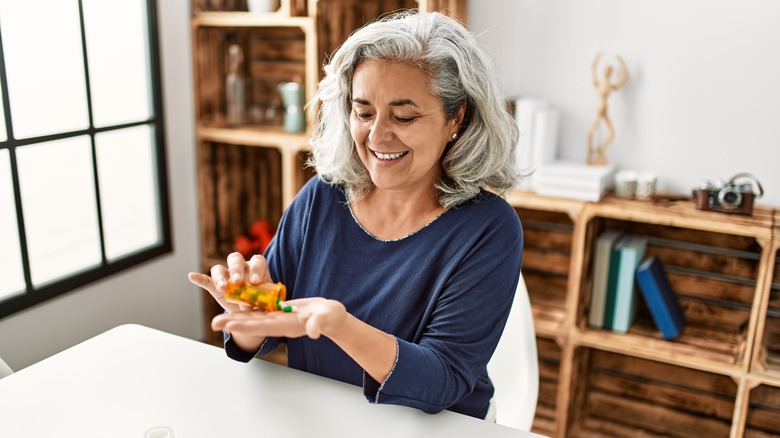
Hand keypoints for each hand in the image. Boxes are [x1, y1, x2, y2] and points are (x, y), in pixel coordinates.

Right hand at [188, 252, 272, 312]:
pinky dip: (199, 278)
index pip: (257, 261)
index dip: (256, 268)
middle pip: (236, 260)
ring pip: (219, 269)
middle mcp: (240, 268)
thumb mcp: (263, 303)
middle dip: (236, 269)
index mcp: (256, 269)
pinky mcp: (215, 286)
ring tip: (222, 288)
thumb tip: (248, 306)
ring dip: (220, 277)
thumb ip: (258, 303)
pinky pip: (206, 280)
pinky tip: (192, 276)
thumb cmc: (261, 303)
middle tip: (238, 281)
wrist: (251, 311)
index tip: (256, 281)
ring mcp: (226, 276)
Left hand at [211, 298, 347, 339]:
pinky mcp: (278, 312)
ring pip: (252, 318)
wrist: (330, 317)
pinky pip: (259, 310)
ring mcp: (277, 318)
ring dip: (235, 318)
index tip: (230, 326)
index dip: (247, 325)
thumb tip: (314, 331)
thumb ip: (319, 324)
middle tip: (214, 323)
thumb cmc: (331, 317)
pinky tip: (233, 305)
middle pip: (252, 323)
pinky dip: (246, 308)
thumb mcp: (327, 318)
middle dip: (234, 323)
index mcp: (288, 325)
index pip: (264, 326)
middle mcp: (278, 323)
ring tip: (217, 319)